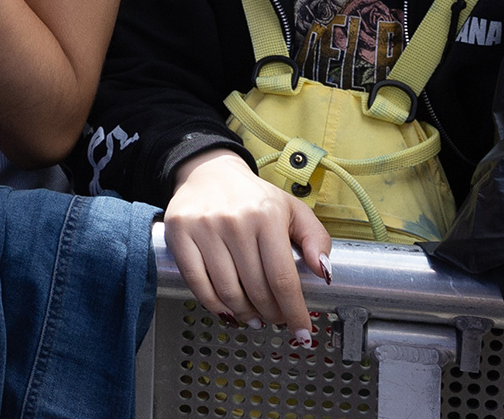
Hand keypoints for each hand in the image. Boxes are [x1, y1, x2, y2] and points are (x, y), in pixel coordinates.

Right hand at [163, 148, 328, 330]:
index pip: (282, 278)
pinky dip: (214, 304)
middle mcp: (235, 221)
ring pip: (227, 291)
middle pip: (256, 289)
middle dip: (271, 314)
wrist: (208, 171)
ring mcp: (204, 226)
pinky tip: (227, 310)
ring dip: (245, 314)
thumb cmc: (254, 198)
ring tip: (254, 318)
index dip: (294, 311)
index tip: (302, 332)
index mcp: (267, 215)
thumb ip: (316, 239)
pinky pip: (197, 282)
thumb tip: (324, 272)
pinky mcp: (179, 232)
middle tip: (276, 320)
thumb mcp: (293, 210)